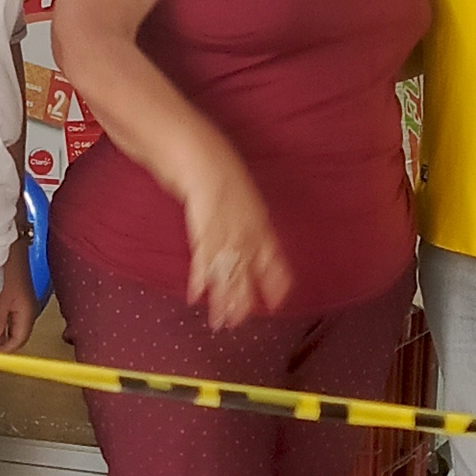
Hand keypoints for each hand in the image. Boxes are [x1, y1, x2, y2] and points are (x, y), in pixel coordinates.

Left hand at [0, 243, 37, 354]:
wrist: (10, 243)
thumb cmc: (7, 266)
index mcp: (27, 312)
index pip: (19, 341)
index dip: (4, 351)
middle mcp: (28, 308)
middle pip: (16, 334)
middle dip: (1, 343)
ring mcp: (22, 301)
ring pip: (12, 325)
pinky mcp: (16, 294)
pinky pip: (9, 314)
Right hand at [182, 146, 291, 329]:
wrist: (199, 153)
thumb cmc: (218, 168)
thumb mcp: (242, 196)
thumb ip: (247, 219)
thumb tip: (248, 238)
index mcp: (259, 222)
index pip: (273, 258)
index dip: (276, 281)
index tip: (279, 301)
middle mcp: (246, 230)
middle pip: (248, 272)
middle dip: (245, 299)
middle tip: (241, 322)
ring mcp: (225, 231)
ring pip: (227, 272)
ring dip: (223, 299)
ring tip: (221, 321)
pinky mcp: (203, 228)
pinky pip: (203, 259)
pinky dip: (199, 279)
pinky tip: (196, 297)